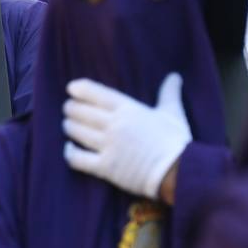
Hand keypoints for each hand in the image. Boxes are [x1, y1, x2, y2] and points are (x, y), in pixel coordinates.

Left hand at [63, 72, 191, 199]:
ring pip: (77, 132)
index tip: (71, 88)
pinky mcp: (105, 167)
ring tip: (68, 125)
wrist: (179, 171)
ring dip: (68, 127)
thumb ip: (169, 93)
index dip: (80, 89)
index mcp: (129, 110)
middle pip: (81, 112)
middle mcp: (115, 125)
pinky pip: (77, 158)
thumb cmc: (176, 141)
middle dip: (71, 109)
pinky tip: (68, 148)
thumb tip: (174, 76)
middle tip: (68, 109)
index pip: (96, 93)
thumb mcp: (173, 113)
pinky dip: (69, 153)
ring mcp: (108, 146)